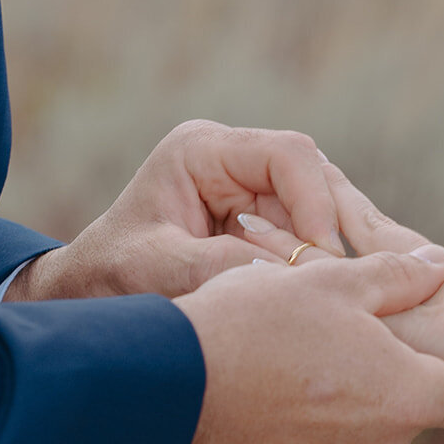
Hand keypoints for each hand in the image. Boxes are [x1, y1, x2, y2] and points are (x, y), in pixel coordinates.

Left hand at [5, 121, 344, 301]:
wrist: (91, 293)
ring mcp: (255, 189)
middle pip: (317, 179)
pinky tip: (336, 294)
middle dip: (337, 229)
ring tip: (345, 291)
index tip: (323, 256)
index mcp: (201, 150)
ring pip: (326, 208)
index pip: (286, 155)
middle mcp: (235, 159)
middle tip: (352, 278)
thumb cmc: (111, 276)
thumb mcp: (156, 271)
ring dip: (337, 250)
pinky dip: (328, 265)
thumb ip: (216, 267)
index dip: (315, 201)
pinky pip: (315, 237)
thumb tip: (288, 276)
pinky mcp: (267, 221)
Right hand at [255, 167, 443, 443]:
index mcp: (404, 400)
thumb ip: (398, 276)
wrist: (162, 386)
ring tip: (317, 334)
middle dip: (409, 365)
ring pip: (377, 418)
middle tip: (372, 316)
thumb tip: (440, 268)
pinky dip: (326, 403)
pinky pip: (334, 433)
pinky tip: (286, 364)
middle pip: (425, 406)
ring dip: (362, 382)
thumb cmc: (251, 324)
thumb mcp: (330, 280)